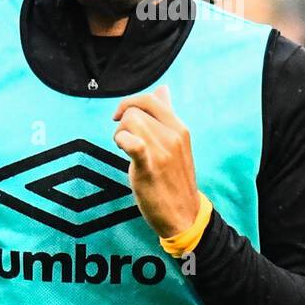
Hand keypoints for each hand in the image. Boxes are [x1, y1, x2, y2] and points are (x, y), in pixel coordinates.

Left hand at [111, 85, 199, 238]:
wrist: (184, 215)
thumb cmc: (175, 178)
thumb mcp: (177, 142)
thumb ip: (168, 114)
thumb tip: (163, 89)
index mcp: (180, 128)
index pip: (151, 99)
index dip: (129, 103)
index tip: (119, 117)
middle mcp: (173, 135)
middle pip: (136, 111)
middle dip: (122, 123)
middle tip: (123, 140)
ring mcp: (163, 151)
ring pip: (130, 122)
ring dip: (119, 134)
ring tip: (124, 150)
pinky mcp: (150, 168)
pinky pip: (133, 143)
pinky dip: (123, 141)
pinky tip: (123, 149)